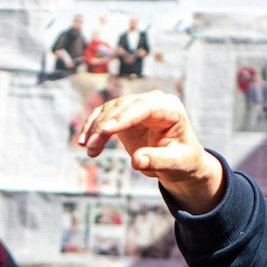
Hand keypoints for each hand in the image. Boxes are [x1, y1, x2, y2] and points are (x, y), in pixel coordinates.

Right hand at [74, 90, 222, 212]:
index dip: (123, 117)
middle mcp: (153, 102)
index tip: (105, 131)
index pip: (143, 107)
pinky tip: (83, 141)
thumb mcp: (175, 164)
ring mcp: (137, 106)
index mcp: (170, 108)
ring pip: (110, 110)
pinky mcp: (125, 115)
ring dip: (95, 129)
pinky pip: (104, 116)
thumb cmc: (183, 161)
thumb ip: (158, 161)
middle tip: (91, 148)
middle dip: (104, 126)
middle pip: (123, 107)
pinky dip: (92, 127)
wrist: (179, 162)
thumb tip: (137, 161)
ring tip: (89, 150)